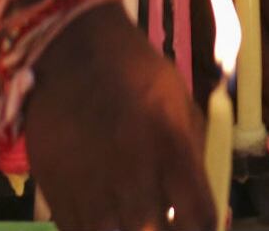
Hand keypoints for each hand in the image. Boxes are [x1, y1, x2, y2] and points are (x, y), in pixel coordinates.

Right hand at [26, 2, 214, 230]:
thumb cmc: (140, 76)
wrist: (75, 55)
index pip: (201, 220)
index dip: (208, 228)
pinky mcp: (57, 199)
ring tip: (138, 218)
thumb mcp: (183, 108)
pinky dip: (100, 230)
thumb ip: (196, 159)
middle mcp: (136, 182)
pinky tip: (110, 218)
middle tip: (166, 220)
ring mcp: (94, 194)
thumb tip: (211, 205)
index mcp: (175, 155)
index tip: (203, 224)